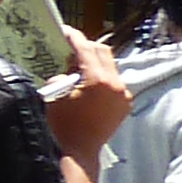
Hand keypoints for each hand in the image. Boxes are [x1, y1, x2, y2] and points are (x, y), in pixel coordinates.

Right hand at [45, 31, 132, 160]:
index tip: (65, 31)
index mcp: (98, 80)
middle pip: (103, 52)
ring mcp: (123, 95)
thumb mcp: (57, 93)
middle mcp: (116, 84)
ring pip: (110, 66)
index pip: (86, 49)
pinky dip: (101, 77)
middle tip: (70, 48)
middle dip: (86, 47)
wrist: (78, 151)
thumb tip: (72, 67)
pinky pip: (114, 81)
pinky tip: (88, 85)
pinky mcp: (124, 104)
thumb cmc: (63, 124)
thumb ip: (65, 73)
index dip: (74, 38)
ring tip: (78, 69)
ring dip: (94, 63)